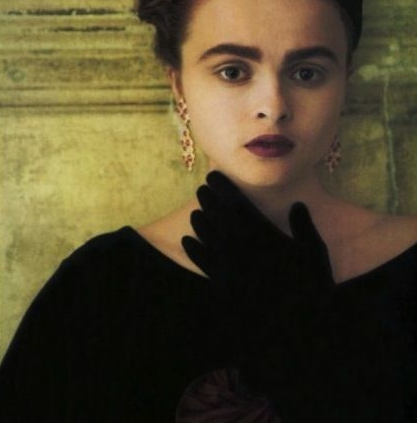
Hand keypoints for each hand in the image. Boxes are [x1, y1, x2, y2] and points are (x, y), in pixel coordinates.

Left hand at [182, 170, 333, 313]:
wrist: (296, 328)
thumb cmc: (310, 287)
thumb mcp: (314, 253)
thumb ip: (303, 227)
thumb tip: (296, 204)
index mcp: (262, 233)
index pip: (236, 204)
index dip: (224, 188)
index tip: (214, 176)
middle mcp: (241, 246)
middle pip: (218, 216)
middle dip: (209, 200)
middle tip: (203, 189)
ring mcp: (229, 266)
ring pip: (208, 238)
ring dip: (200, 222)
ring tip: (195, 213)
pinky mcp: (223, 285)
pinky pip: (203, 264)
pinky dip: (194, 251)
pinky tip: (188, 241)